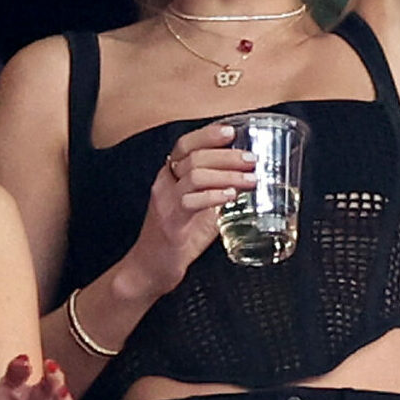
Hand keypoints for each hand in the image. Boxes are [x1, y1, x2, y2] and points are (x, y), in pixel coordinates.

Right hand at [124, 121, 253, 297]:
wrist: (149, 268)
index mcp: (170, 177)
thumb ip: (217, 195)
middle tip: (250, 158)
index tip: (231, 130)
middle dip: (226, 155)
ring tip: (250, 179)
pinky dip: (213, 196)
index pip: (185, 145)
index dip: (207, 134)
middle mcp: (165, 184)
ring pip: (194, 175)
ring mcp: (165, 202)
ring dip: (226, 175)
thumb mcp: (201, 211)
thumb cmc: (176, 239)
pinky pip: (190, 201)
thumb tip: (248, 183)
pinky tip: (231, 196)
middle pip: (194, 157)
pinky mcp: (170, 222)